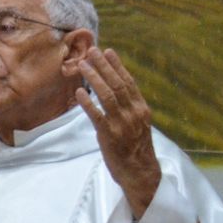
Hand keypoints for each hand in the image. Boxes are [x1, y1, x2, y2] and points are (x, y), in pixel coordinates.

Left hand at [75, 48, 160, 219]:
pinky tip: (80, 92)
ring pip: (107, 96)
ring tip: (82, 65)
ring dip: (94, 78)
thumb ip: (128, 106)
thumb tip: (116, 87)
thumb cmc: (136, 146)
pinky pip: (97, 116)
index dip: (117, 66)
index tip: (108, 51)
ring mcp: (122, 124)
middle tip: (92, 51)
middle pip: (117, 85)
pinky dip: (88, 103)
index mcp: (141, 109)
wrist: (140, 172)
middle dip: (104, 66)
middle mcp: (134, 113)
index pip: (128, 82)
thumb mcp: (137, 123)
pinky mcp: (109, 135)